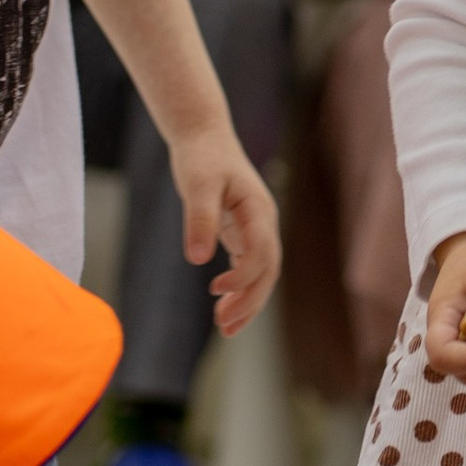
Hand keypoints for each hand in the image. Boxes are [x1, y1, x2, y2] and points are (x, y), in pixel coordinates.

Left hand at [172, 125, 281, 334]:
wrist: (204, 136)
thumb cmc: (202, 157)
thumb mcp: (197, 184)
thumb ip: (199, 219)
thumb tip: (198, 259)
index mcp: (258, 210)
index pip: (262, 253)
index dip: (244, 277)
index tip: (215, 289)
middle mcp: (263, 223)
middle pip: (268, 271)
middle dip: (250, 302)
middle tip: (224, 327)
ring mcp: (256, 229)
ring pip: (262, 274)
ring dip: (247, 302)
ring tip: (225, 328)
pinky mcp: (242, 233)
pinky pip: (248, 268)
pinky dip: (239, 289)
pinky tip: (222, 306)